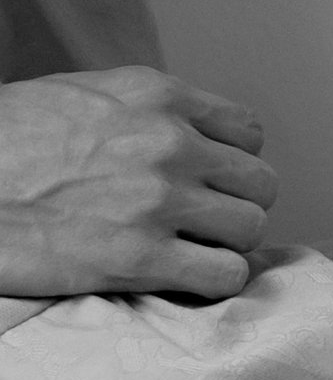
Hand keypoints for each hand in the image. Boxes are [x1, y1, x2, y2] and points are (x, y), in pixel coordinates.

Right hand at [0, 71, 278, 300]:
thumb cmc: (7, 140)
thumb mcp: (82, 96)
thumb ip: (142, 111)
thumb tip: (182, 134)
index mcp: (158, 97)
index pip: (249, 132)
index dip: (232, 163)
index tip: (209, 183)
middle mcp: (170, 143)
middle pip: (259, 183)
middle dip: (236, 207)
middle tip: (202, 225)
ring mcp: (159, 201)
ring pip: (251, 229)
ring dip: (227, 246)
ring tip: (192, 254)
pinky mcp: (139, 258)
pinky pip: (224, 276)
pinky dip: (212, 283)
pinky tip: (183, 280)